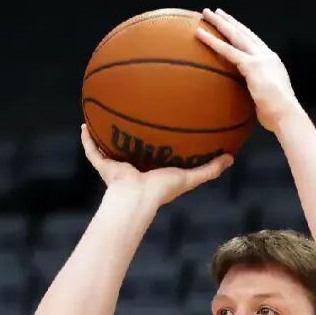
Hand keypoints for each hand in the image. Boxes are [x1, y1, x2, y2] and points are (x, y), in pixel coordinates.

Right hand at [80, 124, 233, 206]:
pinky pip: (92, 151)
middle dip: (131, 135)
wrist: (137, 198)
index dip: (157, 142)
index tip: (160, 128)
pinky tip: (84, 124)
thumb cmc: (163, 191)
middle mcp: (134, 168)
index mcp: (152, 170)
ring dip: (105, 135)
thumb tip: (231, 158)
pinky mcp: (104, 167)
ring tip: (102, 116)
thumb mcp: (190, 177)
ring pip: (109, 148)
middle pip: (131, 148)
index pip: (155, 154)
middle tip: (132, 117)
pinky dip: (87, 140)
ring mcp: (117, 167)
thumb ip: (210, 169)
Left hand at [196, 8, 301, 132]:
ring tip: (205, 14)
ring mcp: (260, 59)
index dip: (241, 31)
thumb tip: (249, 97)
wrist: (286, 115)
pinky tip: (200, 34)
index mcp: (271, 61)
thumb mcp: (267, 97)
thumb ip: (257, 90)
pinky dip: (212, 41)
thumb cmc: (277, 114)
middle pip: (244, 33)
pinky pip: (227, 50)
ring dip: (219, 23)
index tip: (231, 24)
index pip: (254, 41)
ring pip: (235, 35)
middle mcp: (266, 55)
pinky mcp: (251, 66)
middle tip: (216, 12)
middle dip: (229, 21)